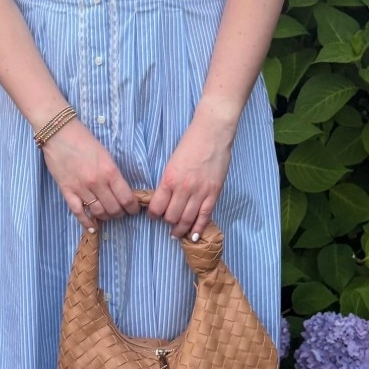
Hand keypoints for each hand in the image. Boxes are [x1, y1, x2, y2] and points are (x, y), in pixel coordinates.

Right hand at [42, 119, 139, 228]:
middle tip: (122, 212)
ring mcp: (81, 188)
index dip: (133, 207)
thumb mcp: (106, 155)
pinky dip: (86, 222)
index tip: (134, 209)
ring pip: (99, 212)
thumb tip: (121, 191)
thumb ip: (113, 174)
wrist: (59, 133)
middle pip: (114, 208)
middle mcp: (97, 182)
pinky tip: (92, 227)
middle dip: (120, 213)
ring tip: (109, 215)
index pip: (126, 198)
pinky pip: (79, 212)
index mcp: (110, 171)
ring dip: (107, 217)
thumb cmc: (84, 140)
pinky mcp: (67, 191)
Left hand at [145, 104, 233, 241]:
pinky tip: (194, 235)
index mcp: (169, 179)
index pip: (157, 207)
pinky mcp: (214, 193)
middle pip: (171, 217)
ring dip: (181, 229)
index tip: (154, 216)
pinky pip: (205, 216)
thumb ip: (168, 182)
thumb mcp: (172, 162)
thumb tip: (164, 199)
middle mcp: (183, 188)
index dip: (153, 215)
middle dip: (167, 222)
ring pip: (187, 220)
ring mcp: (200, 192)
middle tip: (167, 223)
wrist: (212, 133)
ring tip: (177, 233)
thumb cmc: (190, 143)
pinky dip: (198, 228)